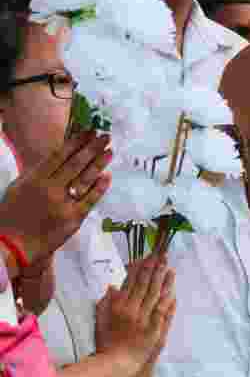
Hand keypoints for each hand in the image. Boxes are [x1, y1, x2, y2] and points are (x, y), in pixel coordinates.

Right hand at [0, 131, 111, 266]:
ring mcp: (63, 204)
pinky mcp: (73, 219)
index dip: (76, 142)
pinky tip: (107, 176)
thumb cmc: (13, 214)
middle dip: (92, 148)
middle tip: (105, 137)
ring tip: (110, 152)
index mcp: (34, 178)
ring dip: (99, 164)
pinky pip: (90, 200)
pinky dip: (99, 187)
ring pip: (85, 180)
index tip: (88, 131)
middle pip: (76, 164)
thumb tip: (61, 157)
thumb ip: (39, 172)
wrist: (12, 245)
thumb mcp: (20, 187)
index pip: (59, 155)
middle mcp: (49, 189)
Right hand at [94, 256, 175, 369]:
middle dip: (153, 268)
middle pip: (145, 284)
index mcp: (118, 306)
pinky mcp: (154, 329)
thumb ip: (105, 302)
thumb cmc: (107, 342)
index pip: (130, 281)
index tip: (146, 256)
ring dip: (164, 281)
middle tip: (161, 255)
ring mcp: (143, 320)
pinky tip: (173, 291)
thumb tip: (112, 286)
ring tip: (170, 268)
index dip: (139, 268)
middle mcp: (131, 310)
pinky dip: (168, 300)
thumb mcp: (100, 320)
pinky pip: (163, 311)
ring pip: (156, 295)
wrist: (117, 363)